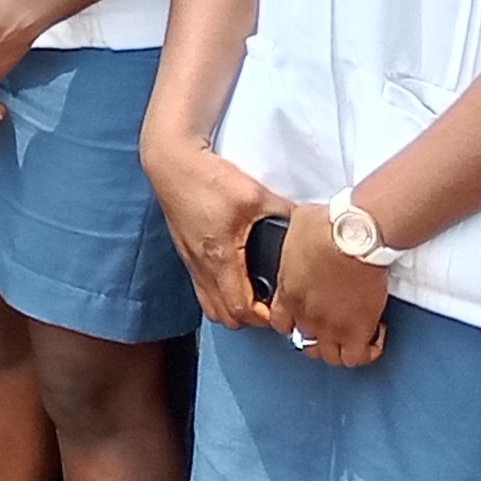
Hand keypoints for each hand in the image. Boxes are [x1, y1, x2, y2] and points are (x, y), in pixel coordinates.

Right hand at [143, 131, 285, 332]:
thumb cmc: (209, 179)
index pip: (241, 309)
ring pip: (210, 305)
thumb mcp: (256, 195)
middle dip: (251, 316)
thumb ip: (285, 216)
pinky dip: (221, 292)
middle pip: (225, 316)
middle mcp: (202, 266)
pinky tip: (237, 275)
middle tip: (273, 302)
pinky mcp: (186, 253)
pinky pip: (203, 288)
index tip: (283, 307)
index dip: (265, 317)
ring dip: (233, 306)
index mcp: (221, 257)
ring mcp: (191, 261)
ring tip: (256, 293)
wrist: (171, 163)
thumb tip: (309, 229)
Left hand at [271, 204, 392, 367]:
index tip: (307, 315)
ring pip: (330, 356)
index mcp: (287, 293)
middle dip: (319, 338)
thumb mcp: (293, 231)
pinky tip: (376, 331)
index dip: (293, 323)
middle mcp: (305, 314)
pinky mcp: (358, 329)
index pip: (280, 323)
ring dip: (341, 347)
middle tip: (335, 325)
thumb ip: (294, 245)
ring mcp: (331, 325)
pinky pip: (359, 357)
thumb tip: (302, 233)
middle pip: (306, 344)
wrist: (353, 235)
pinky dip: (368, 350)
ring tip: (354, 332)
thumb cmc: (325, 226)